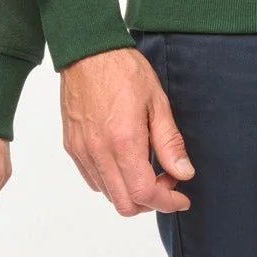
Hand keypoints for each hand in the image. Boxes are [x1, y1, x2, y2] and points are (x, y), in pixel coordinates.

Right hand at [60, 46, 193, 215]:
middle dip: (150, 201)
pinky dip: (113, 182)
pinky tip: (125, 161)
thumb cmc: (124, 71)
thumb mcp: (158, 103)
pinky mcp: (73, 147)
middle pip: (124, 204)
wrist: (87, 52)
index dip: (166, 202)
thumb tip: (183, 173)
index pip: (143, 193)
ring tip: (146, 167)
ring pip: (108, 194)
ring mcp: (82, 151)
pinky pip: (93, 180)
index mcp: (123, 141)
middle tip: (165, 180)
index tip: (181, 197)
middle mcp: (99, 152)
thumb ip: (169, 143)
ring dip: (131, 192)